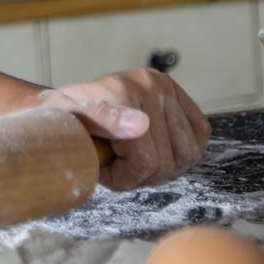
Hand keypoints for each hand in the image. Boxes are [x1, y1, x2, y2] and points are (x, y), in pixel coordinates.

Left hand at [38, 70, 210, 190]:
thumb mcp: (66, 120)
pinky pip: (199, 134)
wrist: (65, 104)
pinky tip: (154, 152)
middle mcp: (150, 85)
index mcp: (123, 92)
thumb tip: (142, 125)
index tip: (104, 173)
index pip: (146, 159)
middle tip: (118, 171)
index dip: (126, 178)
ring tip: (133, 163)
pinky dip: (180, 152)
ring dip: (161, 169)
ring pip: (186, 154)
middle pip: (167, 161)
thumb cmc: (63, 120)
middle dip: (141, 176)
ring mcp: (166, 88)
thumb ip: (101, 120)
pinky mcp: (176, 93)